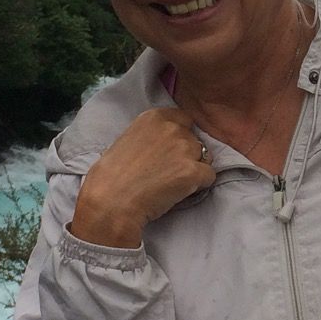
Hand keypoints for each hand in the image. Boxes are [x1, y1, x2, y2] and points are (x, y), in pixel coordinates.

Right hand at [70, 107, 214, 247]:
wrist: (110, 202)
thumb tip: (165, 144)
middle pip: (194, 140)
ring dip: (194, 169)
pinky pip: (209, 176)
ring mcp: (185, 149)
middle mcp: (172, 128)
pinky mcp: (193, 172)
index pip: (183, 120)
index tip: (168, 152)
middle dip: (187, 155)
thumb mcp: (127, 140)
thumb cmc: (111, 177)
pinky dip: (199, 186)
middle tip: (168, 172)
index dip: (179, 138)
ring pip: (204, 158)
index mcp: (154, 117)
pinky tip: (180, 192)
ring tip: (172, 183)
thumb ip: (151, 136)